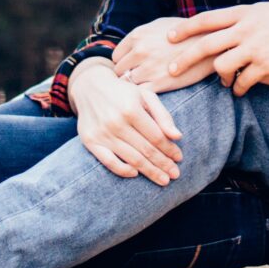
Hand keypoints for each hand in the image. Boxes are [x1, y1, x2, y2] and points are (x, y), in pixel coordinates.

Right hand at [70, 58, 183, 185]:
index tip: (179, 158)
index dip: (169, 149)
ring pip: (131, 159)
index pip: (156, 136)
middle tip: (175, 175)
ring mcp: (102, 134)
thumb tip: (178, 137)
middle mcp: (115, 122)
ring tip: (163, 179)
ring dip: (150, 171)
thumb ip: (163, 116)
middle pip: (146, 150)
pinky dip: (123, 170)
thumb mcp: (145, 96)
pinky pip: (109, 162)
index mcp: (131, 109)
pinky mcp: (90, 141)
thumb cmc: (123, 93)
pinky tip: (136, 173)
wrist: (90, 87)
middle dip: (163, 164)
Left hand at [110, 16, 228, 90]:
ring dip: (134, 88)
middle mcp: (140, 50)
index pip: (116, 56)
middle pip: (118, 71)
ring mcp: (148, 67)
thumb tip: (128, 47)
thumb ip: (141, 35)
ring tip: (144, 88)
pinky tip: (152, 94)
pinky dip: (143, 97)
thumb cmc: (188, 34)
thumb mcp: (161, 25)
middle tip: (136, 81)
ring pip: (127, 84)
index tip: (132, 69)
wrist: (213, 44)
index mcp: (138, 35)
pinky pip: (140, 94)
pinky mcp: (159, 83)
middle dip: (126, 76)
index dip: (124, 64)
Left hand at [166, 4, 268, 94]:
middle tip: (171, 70)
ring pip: (222, 66)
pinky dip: (238, 88)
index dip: (185, 28)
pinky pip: (243, 81)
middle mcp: (246, 29)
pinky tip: (239, 90)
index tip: (168, 36)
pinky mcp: (267, 65)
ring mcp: (256, 47)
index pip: (206, 20)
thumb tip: (218, 27)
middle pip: (206, 45)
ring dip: (219, 77)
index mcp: (243, 13)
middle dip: (186, 59)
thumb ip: (240, 19)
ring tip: (223, 82)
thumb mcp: (262, 11)